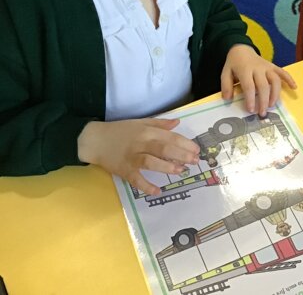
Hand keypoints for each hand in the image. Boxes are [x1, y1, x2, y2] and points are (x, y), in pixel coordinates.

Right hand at [77, 118, 199, 195]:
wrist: (94, 140)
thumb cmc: (120, 131)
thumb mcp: (140, 122)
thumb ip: (160, 124)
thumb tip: (178, 123)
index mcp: (147, 132)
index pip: (169, 137)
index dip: (184, 143)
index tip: (196, 149)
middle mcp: (141, 144)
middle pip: (164, 149)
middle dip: (181, 155)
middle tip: (195, 161)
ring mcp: (132, 158)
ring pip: (151, 162)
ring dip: (167, 167)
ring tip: (181, 171)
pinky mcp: (124, 170)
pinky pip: (136, 180)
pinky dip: (146, 186)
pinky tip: (158, 191)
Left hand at [221, 44, 296, 113]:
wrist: (242, 49)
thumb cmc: (234, 64)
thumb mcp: (225, 73)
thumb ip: (225, 85)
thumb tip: (227, 98)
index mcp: (245, 70)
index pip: (249, 86)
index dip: (251, 99)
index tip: (251, 110)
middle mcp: (258, 68)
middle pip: (263, 85)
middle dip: (264, 101)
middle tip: (262, 113)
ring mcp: (267, 67)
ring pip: (275, 80)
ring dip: (275, 94)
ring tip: (272, 105)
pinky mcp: (273, 66)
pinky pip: (283, 72)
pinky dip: (289, 79)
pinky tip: (294, 87)